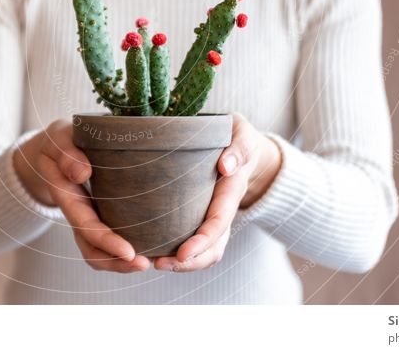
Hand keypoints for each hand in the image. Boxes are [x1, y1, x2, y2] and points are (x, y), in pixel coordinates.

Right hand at [13, 119, 150, 272]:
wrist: (56, 146)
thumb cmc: (60, 141)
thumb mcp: (58, 138)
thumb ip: (66, 153)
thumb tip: (82, 173)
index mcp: (67, 196)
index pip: (85, 226)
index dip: (105, 241)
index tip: (128, 251)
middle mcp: (79, 212)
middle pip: (92, 250)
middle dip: (116, 262)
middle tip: (145, 264)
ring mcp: (90, 217)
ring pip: (100, 252)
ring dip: (122, 263)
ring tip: (151, 262)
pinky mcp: (103, 215)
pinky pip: (112, 239)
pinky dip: (127, 249)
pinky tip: (150, 248)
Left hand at [153, 112, 281, 271]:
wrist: (244, 146)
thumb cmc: (237, 135)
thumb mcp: (242, 133)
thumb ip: (239, 147)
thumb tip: (225, 166)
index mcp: (232, 189)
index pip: (219, 222)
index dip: (202, 240)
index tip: (182, 253)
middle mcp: (224, 208)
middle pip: (214, 247)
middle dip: (190, 262)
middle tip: (159, 264)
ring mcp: (214, 215)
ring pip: (206, 251)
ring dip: (183, 263)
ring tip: (154, 263)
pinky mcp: (202, 216)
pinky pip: (194, 241)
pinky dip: (178, 253)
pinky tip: (155, 252)